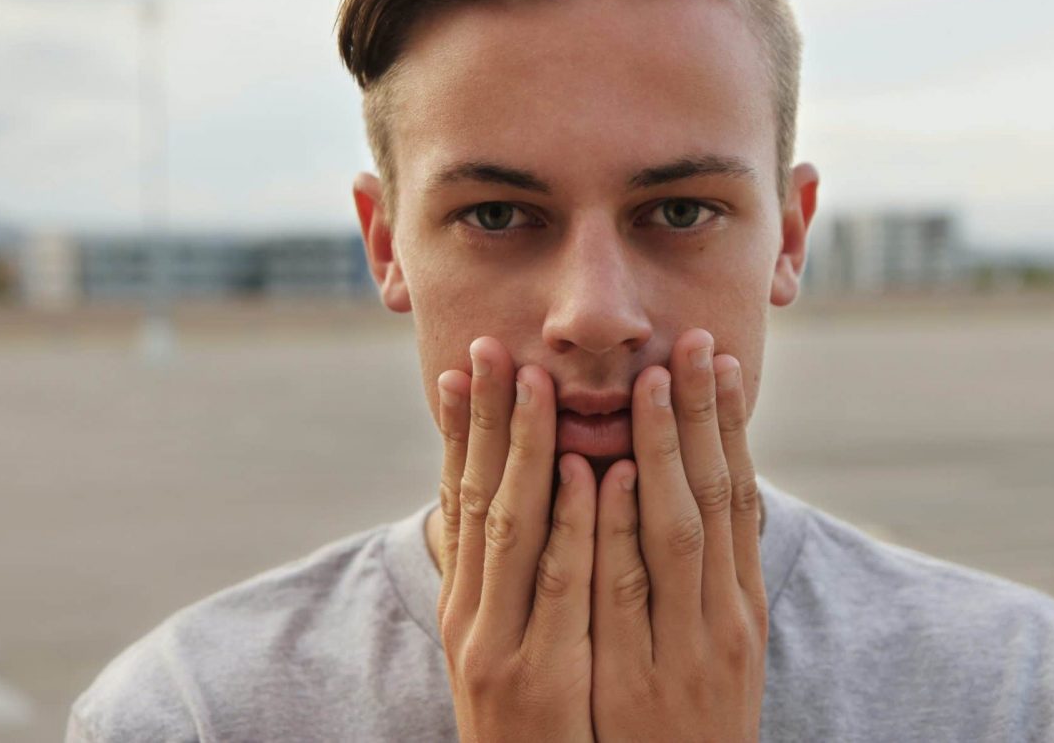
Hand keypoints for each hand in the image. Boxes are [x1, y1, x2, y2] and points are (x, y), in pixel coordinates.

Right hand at [434, 336, 596, 742]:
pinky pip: (567, 586)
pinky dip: (579, 524)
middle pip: (479, 497)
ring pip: (517, 528)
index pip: (458, 497)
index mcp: (464, 604)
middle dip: (489, 419)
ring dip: (530, 450)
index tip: (467, 364)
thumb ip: (501, 579)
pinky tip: (596, 471)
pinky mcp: (543, 678)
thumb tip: (496, 511)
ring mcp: (502, 646)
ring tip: (539, 383)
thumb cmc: (527, 720)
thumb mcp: (500, 646)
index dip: (464, 429)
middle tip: (493, 347)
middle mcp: (472, 617)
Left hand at [591, 329, 767, 741]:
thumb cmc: (694, 720)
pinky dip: (615, 531)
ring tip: (651, 384)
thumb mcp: (719, 648)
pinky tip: (603, 477)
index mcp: (742, 606)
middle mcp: (724, 619)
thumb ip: (711, 577)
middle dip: (702, 418)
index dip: (728, 426)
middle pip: (715, 499)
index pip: (739, 496)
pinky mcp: (640, 684)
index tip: (718, 360)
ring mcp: (685, 651)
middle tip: (692, 344)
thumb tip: (709, 500)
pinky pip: (622, 594)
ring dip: (661, 454)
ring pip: (676, 533)